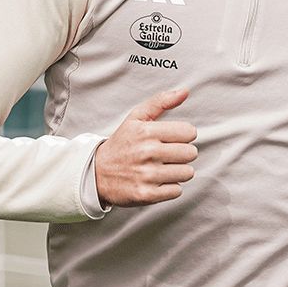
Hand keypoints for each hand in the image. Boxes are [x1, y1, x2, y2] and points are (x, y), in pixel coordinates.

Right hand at [93, 88, 198, 206]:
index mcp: (146, 131)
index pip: (189, 132)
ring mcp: (146, 175)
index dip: (184, 136)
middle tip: (168, 155)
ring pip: (187, 173)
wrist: (97, 173)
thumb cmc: (121, 144)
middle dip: (183, 154)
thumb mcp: (136, 118)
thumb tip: (185, 91)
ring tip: (163, 168)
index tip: (173, 139)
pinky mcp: (146, 194)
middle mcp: (147, 152)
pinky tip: (158, 181)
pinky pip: (177, 191)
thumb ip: (161, 102)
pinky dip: (170, 187)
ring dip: (179, 171)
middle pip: (190, 153)